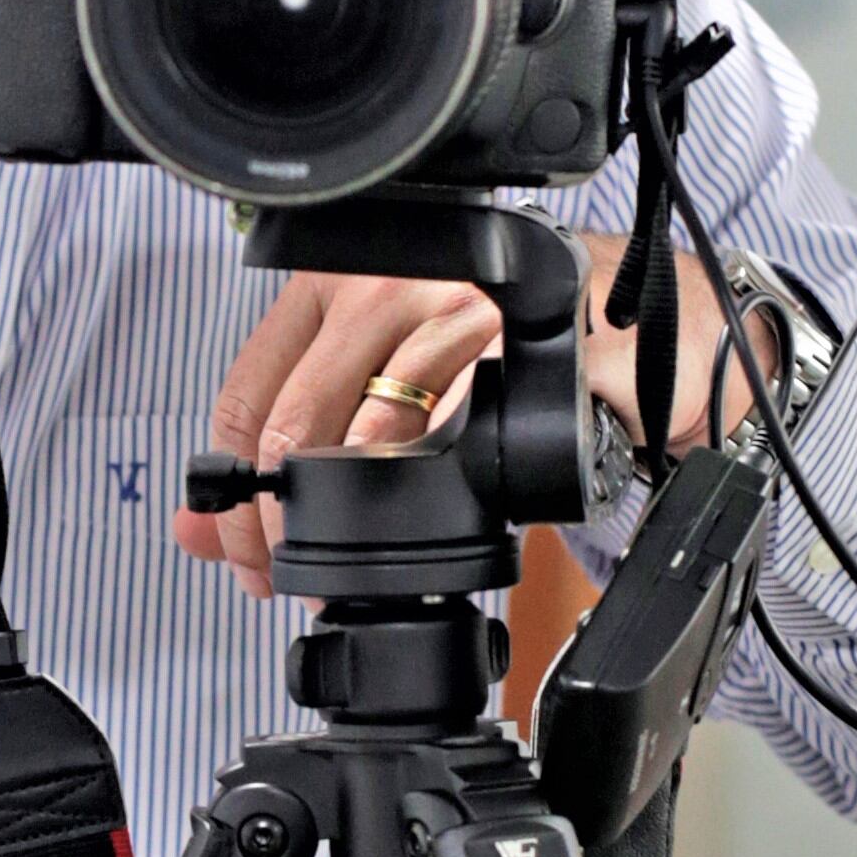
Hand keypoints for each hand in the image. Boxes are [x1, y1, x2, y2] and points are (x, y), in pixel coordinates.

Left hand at [174, 248, 775, 591]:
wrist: (654, 323)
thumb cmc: (520, 351)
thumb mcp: (398, 393)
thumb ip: (303, 450)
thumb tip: (202, 530)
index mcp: (339, 284)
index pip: (247, 388)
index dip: (234, 489)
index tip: (239, 547)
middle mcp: (384, 282)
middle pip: (289, 415)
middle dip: (279, 518)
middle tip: (285, 574)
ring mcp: (448, 306)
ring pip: (358, 425)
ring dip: (346, 513)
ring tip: (353, 560)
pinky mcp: (512, 339)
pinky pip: (444, 425)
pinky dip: (424, 486)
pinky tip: (426, 515)